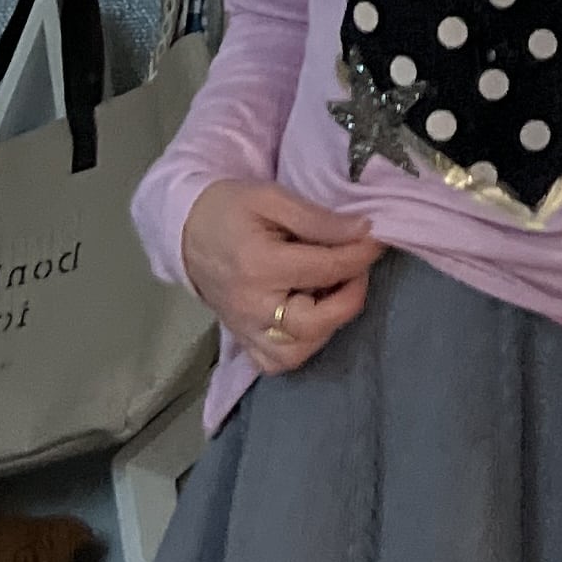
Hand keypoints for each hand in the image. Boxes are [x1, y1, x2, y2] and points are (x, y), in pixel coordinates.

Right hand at [180, 180, 384, 375]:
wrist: (186, 230)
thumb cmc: (229, 209)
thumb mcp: (271, 197)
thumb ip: (317, 218)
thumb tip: (363, 231)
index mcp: (259, 265)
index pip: (324, 269)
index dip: (359, 255)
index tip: (376, 240)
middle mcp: (252, 306)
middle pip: (314, 323)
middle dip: (349, 296)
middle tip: (356, 268)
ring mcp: (245, 329)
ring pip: (298, 351)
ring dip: (328, 326)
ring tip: (333, 293)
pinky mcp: (242, 340)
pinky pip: (275, 363)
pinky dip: (300, 348)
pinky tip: (309, 320)